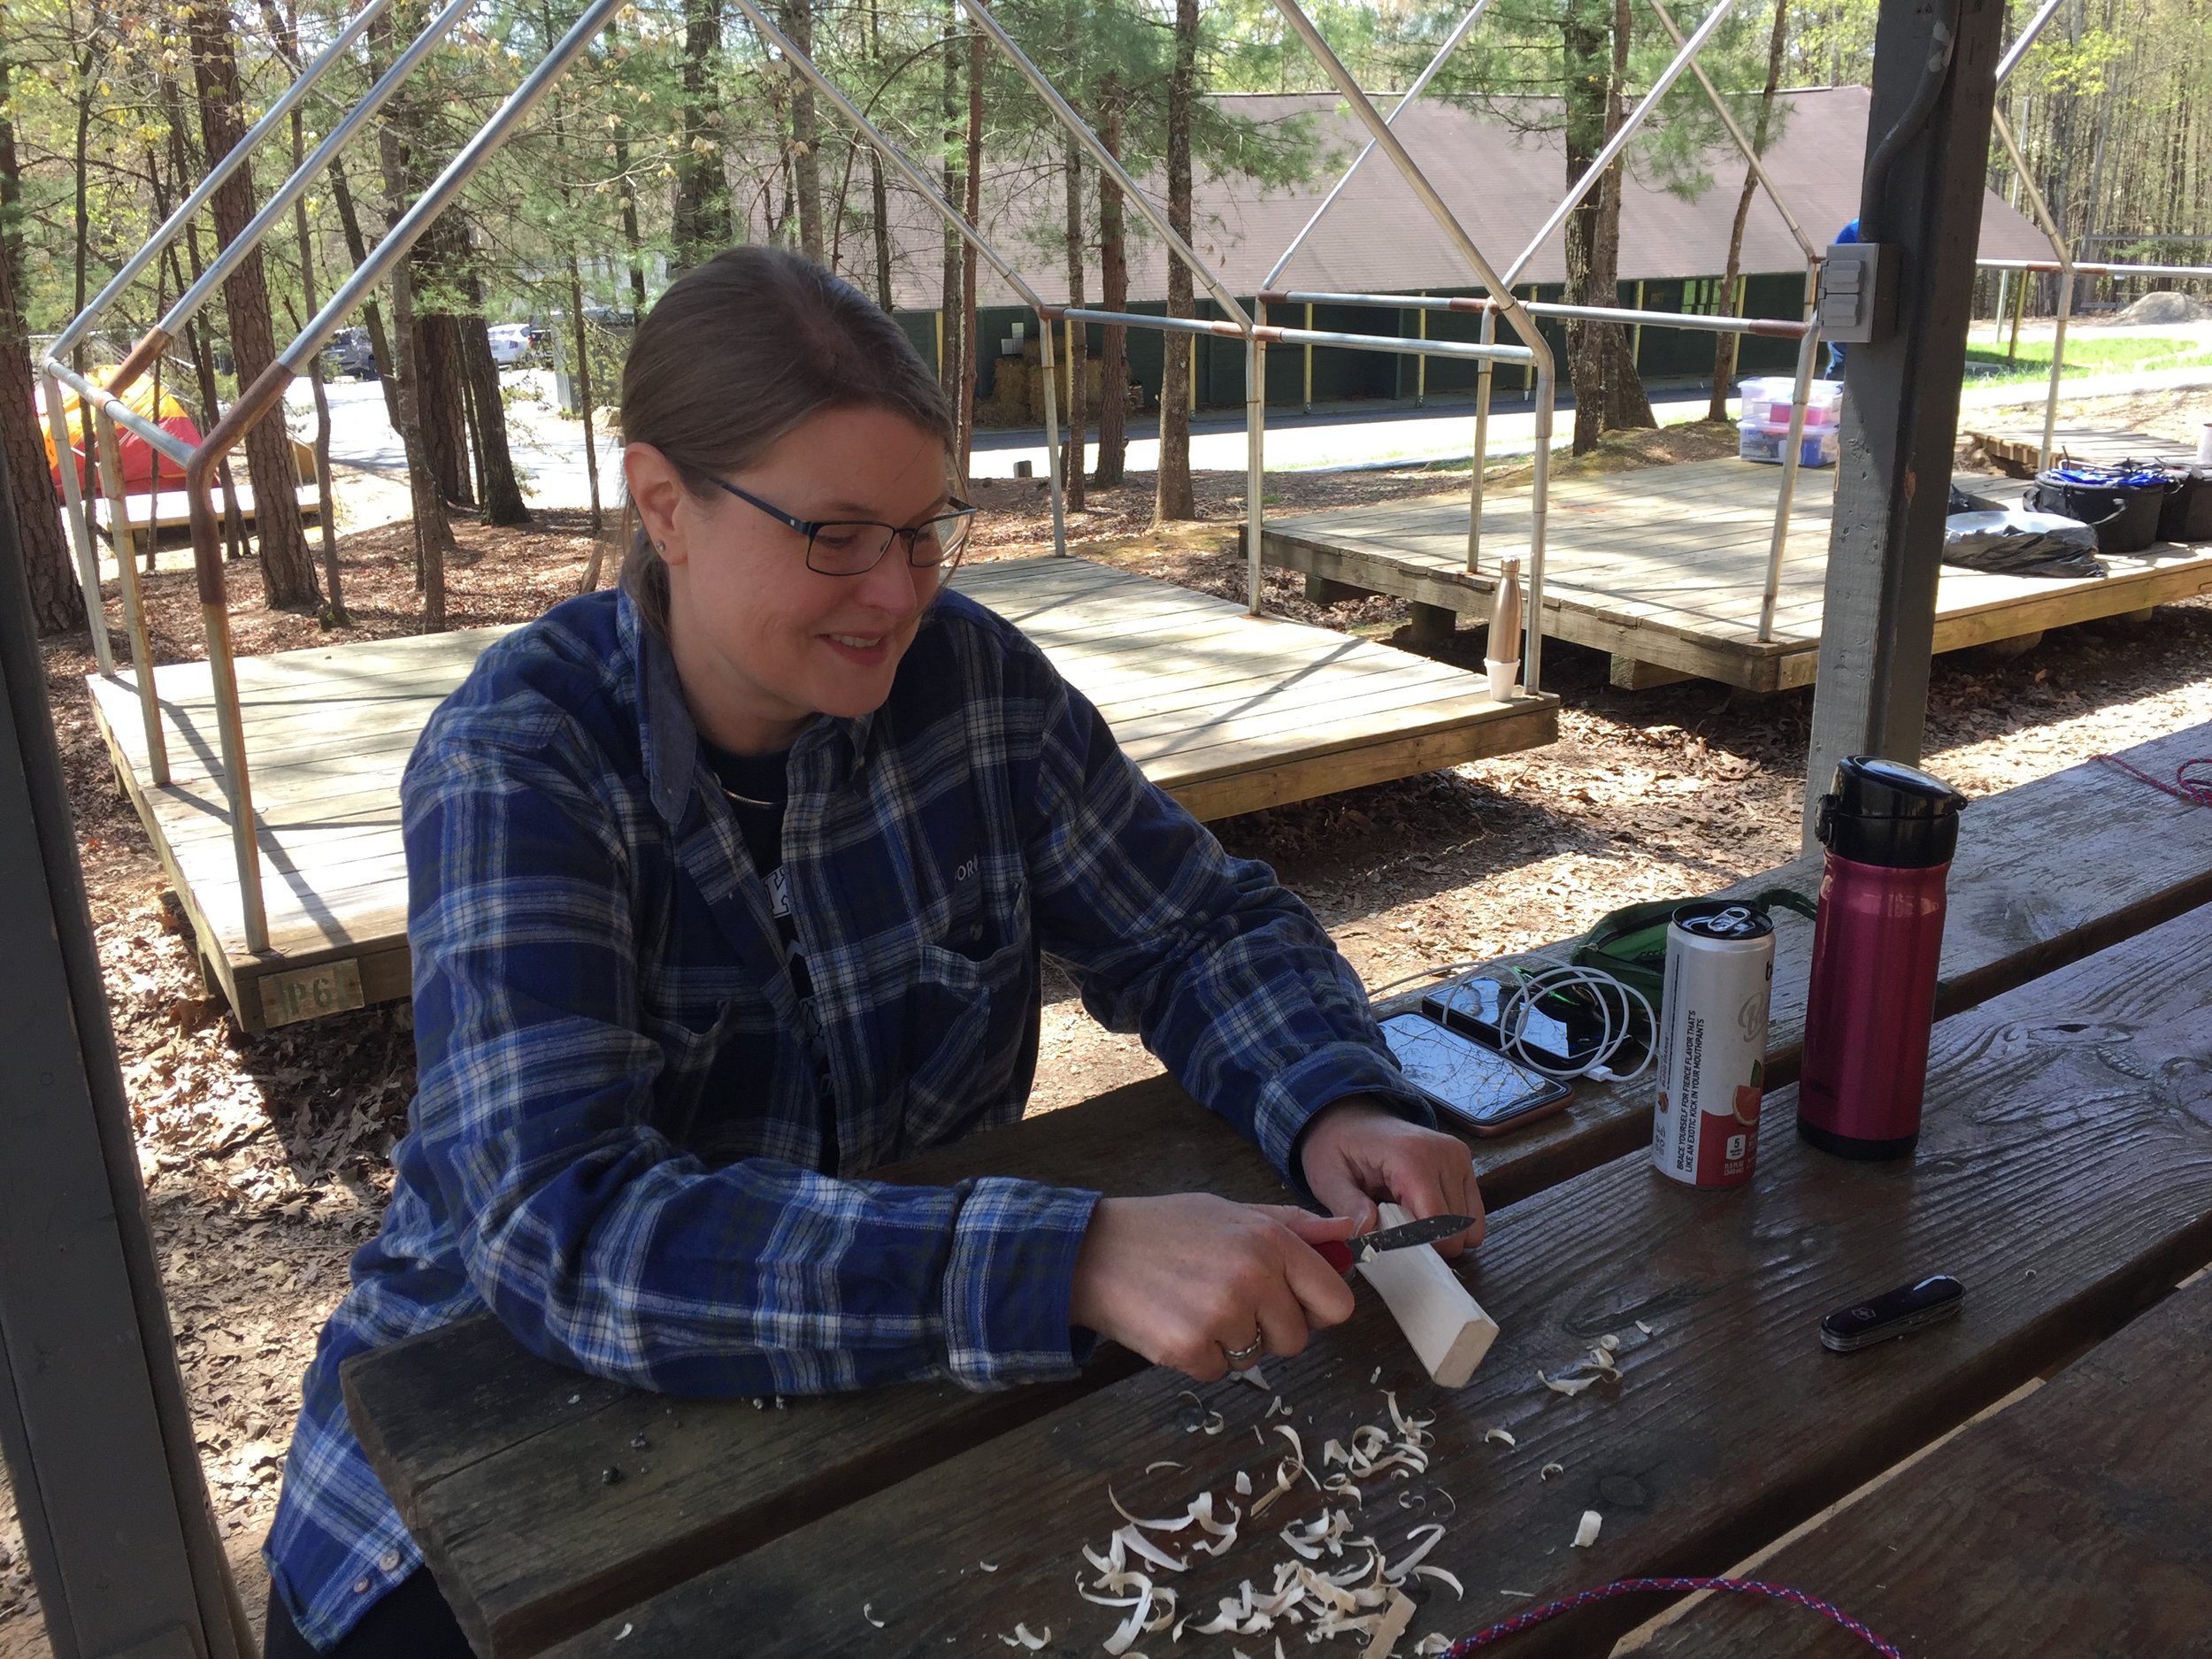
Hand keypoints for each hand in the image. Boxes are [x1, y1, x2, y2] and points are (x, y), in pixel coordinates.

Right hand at [1067, 1195, 1359, 1381]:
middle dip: (1269, 1328)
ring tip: (1194, 1304)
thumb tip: (1351, 1230)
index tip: (1292, 1304)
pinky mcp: (1190, 1349)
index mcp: (1271, 1240)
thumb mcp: (1231, 1212)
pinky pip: (1218, 1372)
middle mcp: (1254, 1277)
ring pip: (1257, 1357)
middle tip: (1226, 1299)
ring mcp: (1223, 1316)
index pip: (1336, 1302)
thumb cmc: (1164, 1228)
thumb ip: (1294, 1226)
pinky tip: (1173, 1322)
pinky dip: (1198, 1357)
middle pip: (1297, 1338)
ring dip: (1231, 1342)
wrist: (1092, 1252)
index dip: (1317, 1309)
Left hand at [1297, 1096, 1485, 1257]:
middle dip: (1430, 1244)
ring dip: (1444, 1234)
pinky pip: (1473, 1212)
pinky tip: (1424, 1213)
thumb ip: (1346, 1206)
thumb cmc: (1337, 1147)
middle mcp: (1444, 1154)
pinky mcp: (1464, 1162)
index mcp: (1411, 1157)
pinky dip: (1453, 1223)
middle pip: (1457, 1227)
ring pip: (1470, 1224)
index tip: (1395, 1250)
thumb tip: (1366, 1231)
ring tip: (1410, 1222)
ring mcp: (1458, 1156)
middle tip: (1398, 1236)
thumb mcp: (1327, 1177)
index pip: (1437, 1219)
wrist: (1349, 1116)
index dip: (1421, 1246)